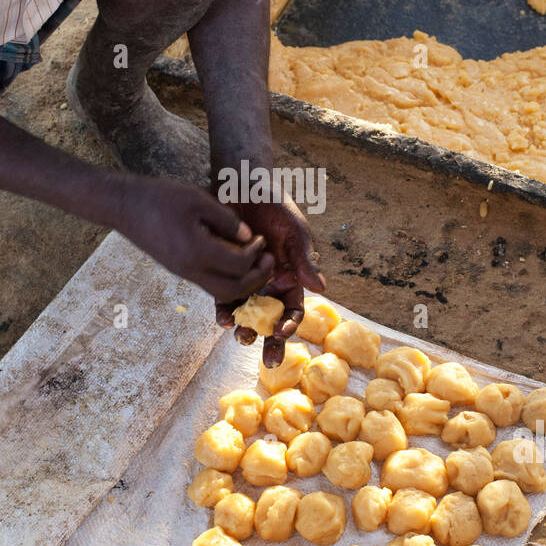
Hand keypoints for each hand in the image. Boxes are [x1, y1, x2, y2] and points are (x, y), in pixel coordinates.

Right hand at [117, 176, 274, 302]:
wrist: (124, 206)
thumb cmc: (160, 197)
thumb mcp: (198, 200)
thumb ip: (227, 220)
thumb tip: (249, 238)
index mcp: (197, 252)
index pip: (239, 265)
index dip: (256, 254)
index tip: (262, 239)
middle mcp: (190, 269)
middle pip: (233, 290)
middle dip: (256, 279)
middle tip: (268, 262)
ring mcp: (183, 273)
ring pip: (220, 291)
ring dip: (242, 283)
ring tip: (255, 264)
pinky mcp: (178, 270)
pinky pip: (208, 283)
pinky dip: (227, 278)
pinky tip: (234, 261)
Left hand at [214, 194, 324, 366]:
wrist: (244, 186)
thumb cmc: (276, 206)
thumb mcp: (295, 232)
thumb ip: (305, 260)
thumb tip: (321, 288)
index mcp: (291, 277)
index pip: (294, 310)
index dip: (291, 325)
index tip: (282, 332)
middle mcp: (269, 284)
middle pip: (271, 321)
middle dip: (269, 341)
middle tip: (267, 360)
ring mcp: (245, 281)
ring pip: (247, 314)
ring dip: (245, 328)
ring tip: (240, 335)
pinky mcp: (223, 273)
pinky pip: (224, 298)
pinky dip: (224, 310)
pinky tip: (223, 317)